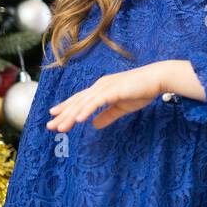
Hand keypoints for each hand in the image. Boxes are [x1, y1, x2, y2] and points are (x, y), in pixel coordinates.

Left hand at [46, 61, 170, 131]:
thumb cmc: (143, 90)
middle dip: (63, 114)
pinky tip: (78, 119)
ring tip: (60, 128)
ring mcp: (105, 87)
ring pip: (83, 104)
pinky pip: (96, 102)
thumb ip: (108, 115)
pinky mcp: (113, 90)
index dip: (66, 108)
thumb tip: (95, 126)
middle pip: (77, 102)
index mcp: (101, 89)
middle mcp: (99, 86)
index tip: (54, 116)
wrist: (157, 78)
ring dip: (70, 116)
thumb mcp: (122, 107)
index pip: (80, 100)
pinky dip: (86, 110)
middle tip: (50, 126)